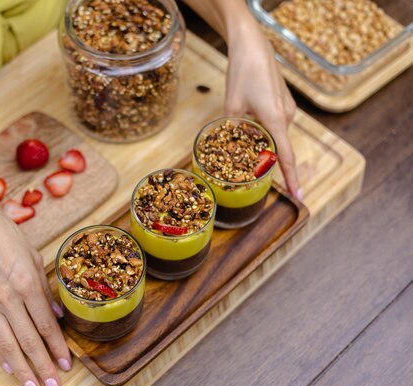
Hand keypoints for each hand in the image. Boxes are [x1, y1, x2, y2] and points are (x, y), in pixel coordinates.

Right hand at [0, 190, 71, 385]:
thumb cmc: (6, 238)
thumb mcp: (35, 259)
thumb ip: (45, 291)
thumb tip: (57, 317)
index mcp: (26, 284)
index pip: (46, 326)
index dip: (57, 348)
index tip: (67, 364)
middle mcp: (7, 299)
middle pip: (28, 341)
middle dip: (43, 367)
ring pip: (7, 346)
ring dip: (21, 370)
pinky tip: (9, 368)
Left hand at [225, 21, 301, 199]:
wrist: (253, 46)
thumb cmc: (243, 74)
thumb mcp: (231, 106)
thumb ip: (233, 130)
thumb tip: (229, 146)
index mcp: (276, 120)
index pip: (286, 156)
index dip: (291, 178)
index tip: (298, 196)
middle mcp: (286, 116)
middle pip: (278, 148)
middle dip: (265, 161)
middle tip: (248, 171)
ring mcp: (287, 108)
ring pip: (275, 135)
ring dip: (261, 143)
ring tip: (242, 145)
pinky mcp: (283, 102)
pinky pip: (275, 124)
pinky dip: (264, 131)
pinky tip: (247, 127)